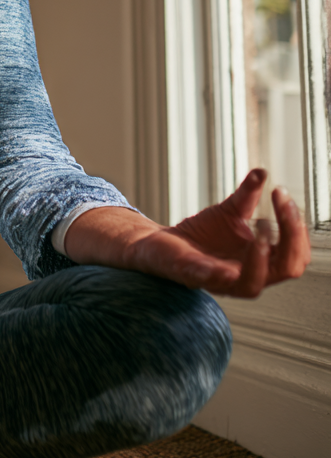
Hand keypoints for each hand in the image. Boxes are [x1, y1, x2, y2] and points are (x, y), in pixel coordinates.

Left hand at [67, 169, 310, 297]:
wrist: (161, 241)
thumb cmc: (201, 233)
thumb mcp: (228, 212)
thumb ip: (246, 196)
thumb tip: (261, 172)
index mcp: (261, 261)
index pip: (295, 253)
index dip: (296, 226)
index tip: (281, 193)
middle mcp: (246, 275)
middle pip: (287, 269)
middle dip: (290, 240)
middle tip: (280, 209)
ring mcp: (220, 280)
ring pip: (252, 285)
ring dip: (260, 259)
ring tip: (262, 231)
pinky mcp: (191, 276)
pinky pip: (209, 280)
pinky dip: (218, 273)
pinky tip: (225, 265)